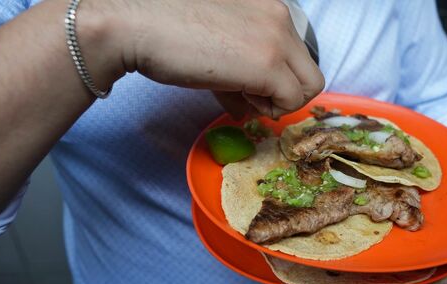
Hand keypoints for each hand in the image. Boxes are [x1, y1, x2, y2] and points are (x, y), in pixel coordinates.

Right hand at [85, 0, 323, 117]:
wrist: (137, 25)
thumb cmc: (166, 30)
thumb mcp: (215, 46)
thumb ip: (241, 70)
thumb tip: (248, 108)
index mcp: (268, 5)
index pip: (296, 51)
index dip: (276, 76)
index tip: (248, 86)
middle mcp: (280, 16)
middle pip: (309, 71)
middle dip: (283, 92)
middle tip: (249, 97)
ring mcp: (276, 39)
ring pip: (308, 88)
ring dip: (278, 103)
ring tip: (242, 99)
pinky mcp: (267, 65)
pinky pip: (292, 102)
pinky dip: (270, 110)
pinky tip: (238, 101)